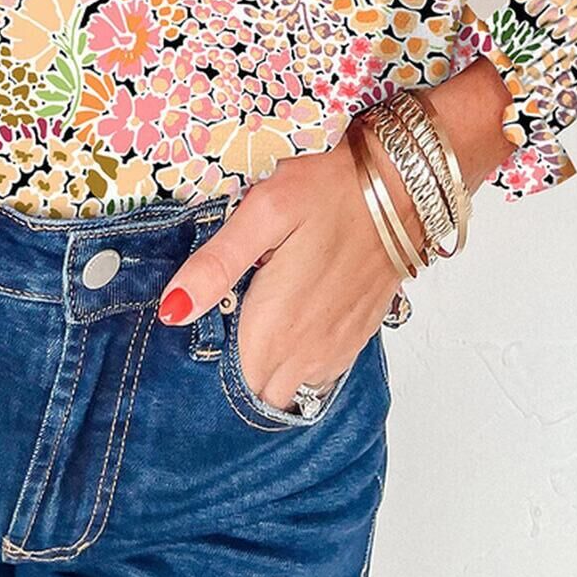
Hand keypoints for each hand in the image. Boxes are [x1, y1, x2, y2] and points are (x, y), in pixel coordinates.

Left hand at [156, 61, 518, 408]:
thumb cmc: (328, 192)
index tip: (197, 328)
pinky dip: (295, 360)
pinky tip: (286, 320)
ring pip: (284, 387)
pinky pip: (315, 375)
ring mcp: (335, 351)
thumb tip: (172, 312)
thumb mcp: (263, 213)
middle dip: (232, 367)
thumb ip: (216, 266)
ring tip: (251, 316)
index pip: (226, 382)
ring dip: (264, 365)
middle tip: (223, 315)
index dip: (206, 360)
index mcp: (274, 328)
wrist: (404, 187)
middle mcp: (305, 354)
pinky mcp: (356, 340)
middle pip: (253, 389)